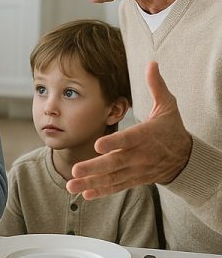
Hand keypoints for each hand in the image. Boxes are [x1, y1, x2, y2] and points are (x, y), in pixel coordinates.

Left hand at [67, 61, 191, 198]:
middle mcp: (140, 156)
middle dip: (95, 168)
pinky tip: (84, 194)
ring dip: (91, 183)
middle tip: (75, 171)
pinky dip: (101, 191)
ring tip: (71, 185)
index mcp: (146, 136)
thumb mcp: (168, 106)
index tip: (98, 144)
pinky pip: (116, 186)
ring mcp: (136, 170)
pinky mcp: (134, 179)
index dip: (115, 142)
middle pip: (116, 163)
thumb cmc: (171, 128)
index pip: (129, 140)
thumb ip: (157, 86)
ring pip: (112, 178)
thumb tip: (151, 63)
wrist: (185, 158)